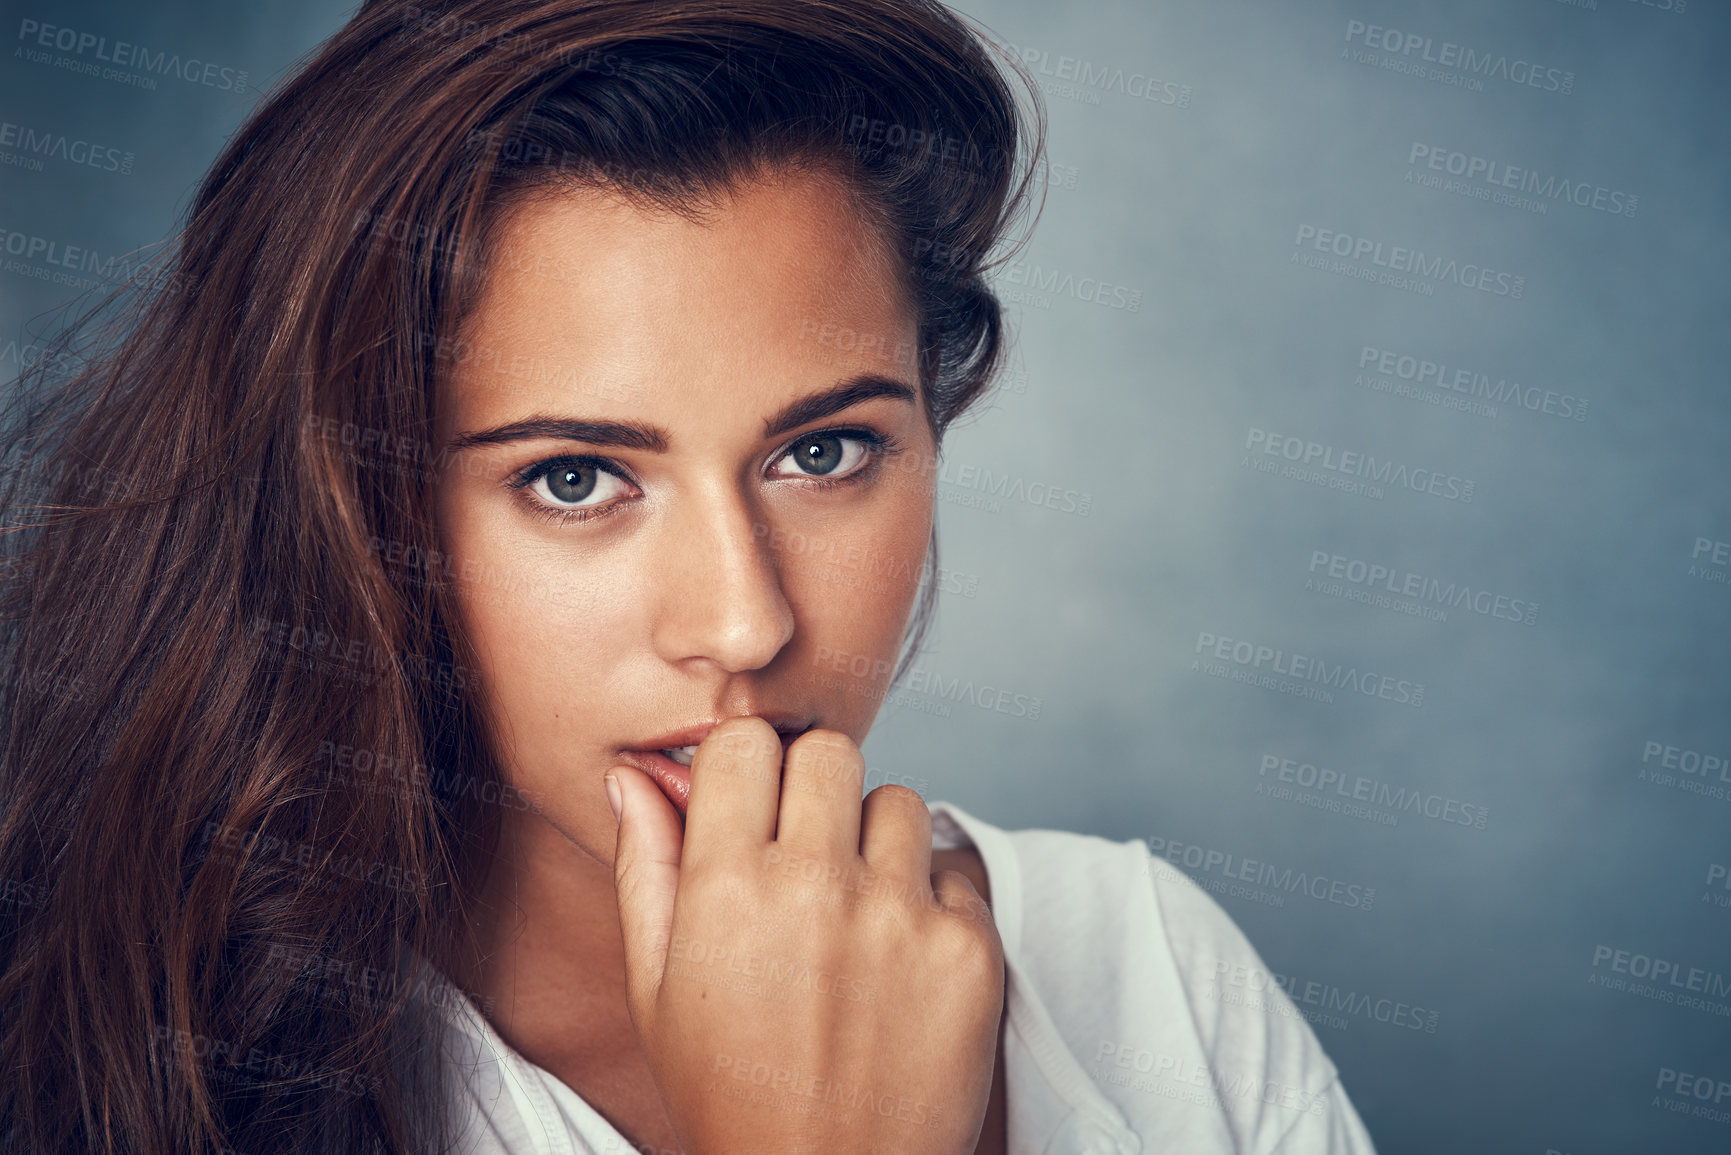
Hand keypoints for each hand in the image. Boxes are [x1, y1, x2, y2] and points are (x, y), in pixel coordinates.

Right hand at [607, 717, 1003, 1154]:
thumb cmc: (730, 1092)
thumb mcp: (655, 990)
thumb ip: (646, 868)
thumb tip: (635, 776)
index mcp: (728, 886)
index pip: (747, 743)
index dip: (748, 768)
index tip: (752, 803)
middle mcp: (817, 886)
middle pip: (830, 753)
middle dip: (815, 789)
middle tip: (807, 850)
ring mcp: (901, 915)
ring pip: (899, 802)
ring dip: (877, 841)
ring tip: (856, 911)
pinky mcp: (969, 950)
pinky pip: (956, 872)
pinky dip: (932, 902)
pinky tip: (900, 959)